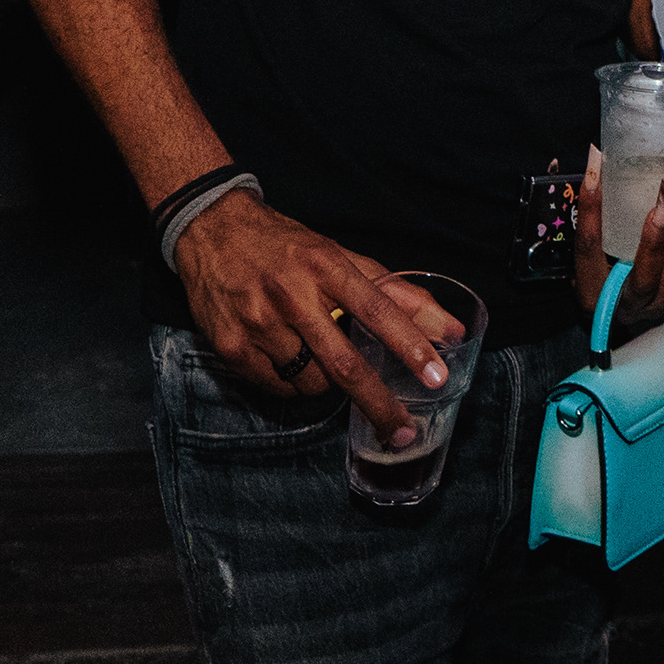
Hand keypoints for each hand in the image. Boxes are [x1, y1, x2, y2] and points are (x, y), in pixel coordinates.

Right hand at [175, 190, 462, 448]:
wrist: (214, 231)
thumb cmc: (289, 247)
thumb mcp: (342, 257)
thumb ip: (396, 292)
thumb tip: (449, 327)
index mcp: (327, 266)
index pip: (379, 311)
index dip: (410, 346)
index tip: (437, 376)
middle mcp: (293, 295)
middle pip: (345, 365)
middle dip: (379, 404)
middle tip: (404, 432)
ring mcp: (259, 323)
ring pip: (312, 383)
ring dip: (328, 384)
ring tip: (320, 355)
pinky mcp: (231, 346)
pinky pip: (278, 388)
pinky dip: (293, 384)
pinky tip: (290, 359)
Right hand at [572, 146, 663, 343]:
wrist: (620, 315)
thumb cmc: (599, 279)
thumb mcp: (584, 256)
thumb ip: (589, 219)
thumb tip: (595, 163)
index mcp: (593, 293)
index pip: (588, 250)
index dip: (590, 211)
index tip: (595, 171)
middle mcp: (630, 302)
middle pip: (644, 278)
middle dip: (653, 241)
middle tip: (660, 203)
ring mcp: (661, 299)